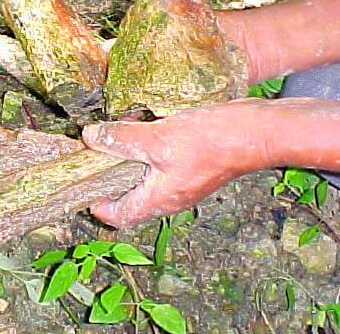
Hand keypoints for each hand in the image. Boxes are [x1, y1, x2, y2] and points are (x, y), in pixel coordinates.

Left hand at [82, 101, 268, 227]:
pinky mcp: (190, 165)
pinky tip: (141, 124)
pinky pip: (159, 162)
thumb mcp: (158, 138)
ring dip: (126, 157)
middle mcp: (168, 196)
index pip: (116, 216)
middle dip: (108, 173)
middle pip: (127, 195)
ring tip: (114, 132)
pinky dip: (145, 147)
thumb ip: (121, 138)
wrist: (257, 132)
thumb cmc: (211, 142)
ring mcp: (180, 182)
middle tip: (93, 149)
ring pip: (143, 176)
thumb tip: (89, 137)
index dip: (95, 202)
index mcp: (157, 200)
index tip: (81, 177)